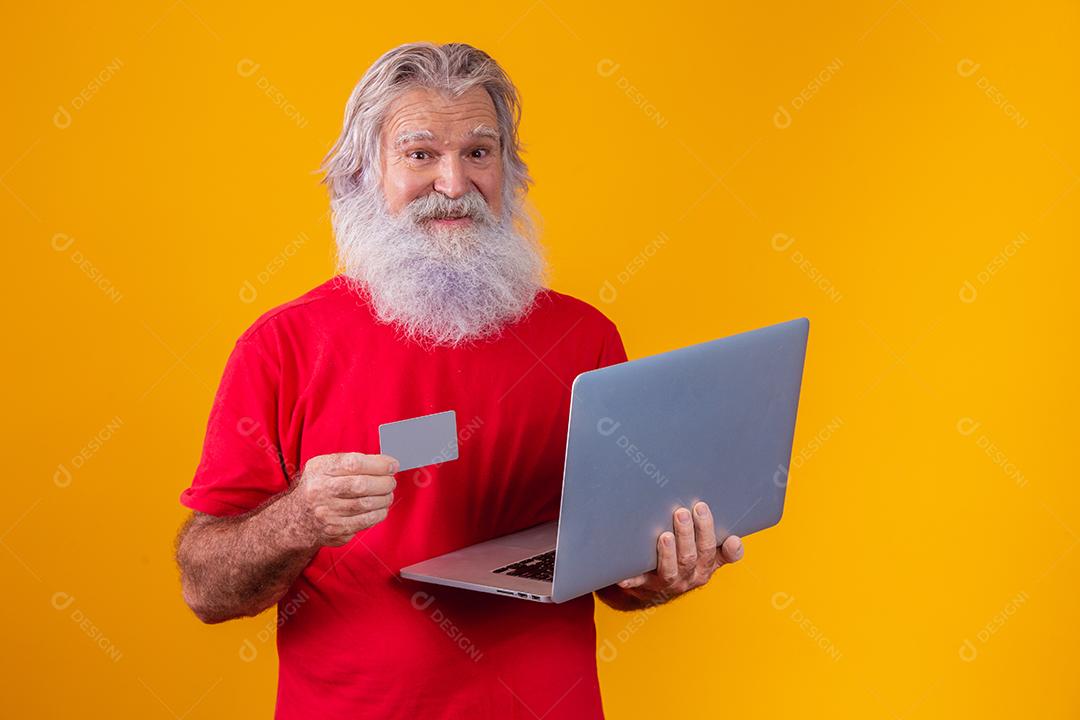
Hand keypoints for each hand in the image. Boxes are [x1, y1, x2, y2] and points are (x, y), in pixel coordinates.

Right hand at [286, 452, 398, 547]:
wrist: (297, 517)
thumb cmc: (319, 486)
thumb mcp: (325, 466)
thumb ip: (352, 461)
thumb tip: (386, 464)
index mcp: (320, 470)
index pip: (353, 463)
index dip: (378, 464)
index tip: (392, 465)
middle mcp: (320, 491)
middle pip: (361, 485)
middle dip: (384, 483)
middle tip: (391, 481)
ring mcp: (326, 513)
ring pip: (365, 504)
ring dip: (384, 499)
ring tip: (387, 494)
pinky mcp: (334, 530)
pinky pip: (364, 522)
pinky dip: (378, 514)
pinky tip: (381, 508)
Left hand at [615, 502, 743, 602]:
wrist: (654, 588)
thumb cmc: (683, 560)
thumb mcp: (705, 554)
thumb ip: (720, 545)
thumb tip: (734, 540)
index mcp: (706, 566)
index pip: (720, 555)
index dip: (726, 548)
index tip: (729, 536)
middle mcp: (690, 576)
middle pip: (692, 557)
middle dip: (688, 534)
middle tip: (683, 512)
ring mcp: (667, 582)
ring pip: (671, 570)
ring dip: (668, 553)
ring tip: (665, 536)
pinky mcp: (644, 585)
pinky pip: (637, 582)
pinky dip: (631, 579)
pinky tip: (624, 577)